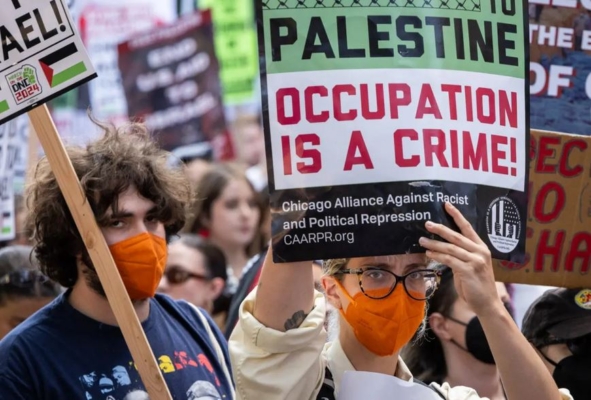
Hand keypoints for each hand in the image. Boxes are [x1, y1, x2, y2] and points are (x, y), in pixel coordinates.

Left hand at [419, 202, 501, 316]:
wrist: (487, 304)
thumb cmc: (477, 285)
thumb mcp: (470, 266)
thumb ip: (460, 256)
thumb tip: (443, 249)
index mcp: (481, 248)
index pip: (468, 228)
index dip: (457, 215)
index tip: (446, 205)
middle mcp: (480, 252)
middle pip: (456, 236)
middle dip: (440, 229)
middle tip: (427, 224)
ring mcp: (476, 261)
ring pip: (451, 248)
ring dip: (434, 244)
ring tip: (422, 241)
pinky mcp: (469, 271)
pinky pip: (449, 260)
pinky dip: (438, 256)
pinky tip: (429, 254)